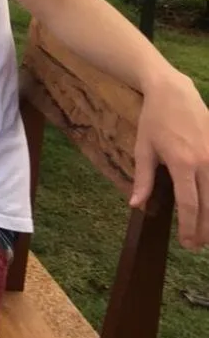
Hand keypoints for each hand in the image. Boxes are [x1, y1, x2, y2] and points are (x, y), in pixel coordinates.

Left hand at [132, 70, 208, 247]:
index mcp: (182, 163)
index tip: (186, 242)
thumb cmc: (153, 120)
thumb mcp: (143, 148)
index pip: (189, 204)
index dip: (189, 226)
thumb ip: (143, 179)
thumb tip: (136, 205)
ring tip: (206, 233)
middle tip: (196, 245)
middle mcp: (205, 162)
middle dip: (204, 229)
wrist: (174, 92)